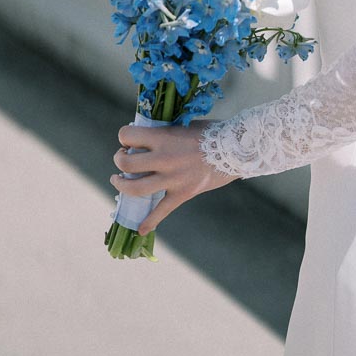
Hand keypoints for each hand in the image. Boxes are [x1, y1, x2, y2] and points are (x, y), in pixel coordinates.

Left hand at [111, 120, 236, 235]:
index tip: (129, 139)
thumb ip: (165, 133)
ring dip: (122, 185)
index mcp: (163, 137)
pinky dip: (150, 222)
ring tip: (119, 181)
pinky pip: (162, 211)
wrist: (236, 149)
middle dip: (119, 160)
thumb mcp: (184, 125)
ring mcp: (172, 179)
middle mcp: (164, 159)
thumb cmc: (212, 132)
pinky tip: (140, 230)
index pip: (128, 135)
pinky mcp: (183, 193)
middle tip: (122, 158)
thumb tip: (147, 139)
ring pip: (136, 188)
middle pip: (127, 163)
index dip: (125, 136)